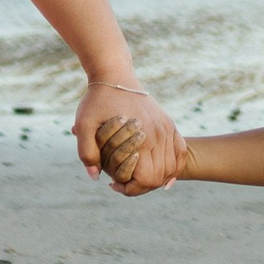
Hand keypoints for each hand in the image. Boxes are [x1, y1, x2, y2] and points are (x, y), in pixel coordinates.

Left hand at [73, 79, 186, 194]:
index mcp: (140, 138)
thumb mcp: (84, 125)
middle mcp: (159, 135)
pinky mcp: (168, 123)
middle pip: (160, 176)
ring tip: (137, 177)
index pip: (147, 179)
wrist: (114, 75)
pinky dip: (174, 166)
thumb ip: (87, 153)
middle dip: (142, 186)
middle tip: (122, 183)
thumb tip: (96, 178)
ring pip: (172, 167)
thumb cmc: (97, 100)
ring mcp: (166, 128)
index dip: (131, 189)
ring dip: (157, 178)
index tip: (114, 185)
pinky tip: (162, 173)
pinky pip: (180, 151)